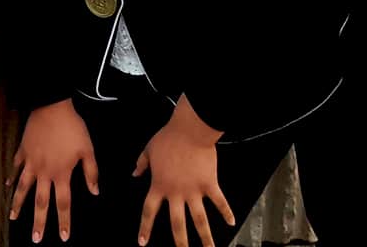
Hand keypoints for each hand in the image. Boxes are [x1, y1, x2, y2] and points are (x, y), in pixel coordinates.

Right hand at [9, 98, 98, 242]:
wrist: (51, 107)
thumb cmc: (72, 128)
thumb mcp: (88, 150)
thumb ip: (91, 172)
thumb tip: (95, 192)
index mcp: (61, 174)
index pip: (63, 203)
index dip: (64, 221)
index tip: (63, 237)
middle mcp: (44, 173)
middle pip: (40, 202)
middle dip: (39, 222)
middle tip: (36, 239)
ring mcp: (31, 163)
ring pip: (23, 188)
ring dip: (18, 204)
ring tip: (13, 218)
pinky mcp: (23, 151)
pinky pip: (16, 167)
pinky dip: (12, 176)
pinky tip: (9, 185)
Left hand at [134, 97, 229, 246]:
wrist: (190, 130)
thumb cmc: (168, 138)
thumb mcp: (149, 150)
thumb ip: (141, 164)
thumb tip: (134, 173)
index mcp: (159, 186)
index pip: (149, 211)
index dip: (145, 228)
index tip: (143, 242)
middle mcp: (176, 193)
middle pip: (177, 223)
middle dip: (180, 242)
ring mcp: (194, 191)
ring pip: (200, 219)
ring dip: (206, 237)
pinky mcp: (210, 184)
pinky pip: (219, 202)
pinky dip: (226, 212)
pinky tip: (232, 223)